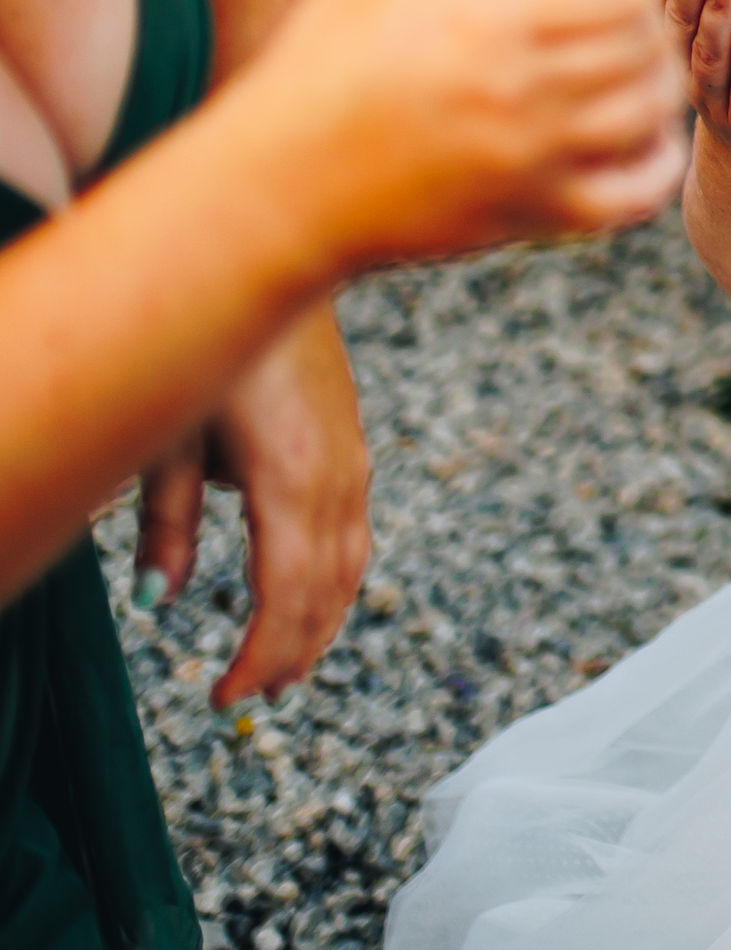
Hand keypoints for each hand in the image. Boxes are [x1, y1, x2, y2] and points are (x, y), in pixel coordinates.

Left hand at [134, 307, 370, 707]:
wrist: (282, 251)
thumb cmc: (217, 336)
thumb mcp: (172, 427)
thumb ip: (166, 517)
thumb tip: (156, 600)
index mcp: (292, 477)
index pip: (286, 596)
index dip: (259, 657)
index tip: (222, 696)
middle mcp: (336, 476)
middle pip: (325, 592)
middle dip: (290, 653)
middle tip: (250, 698)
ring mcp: (352, 459)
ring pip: (350, 566)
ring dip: (320, 623)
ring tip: (287, 667)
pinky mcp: (351, 444)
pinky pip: (354, 532)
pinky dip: (335, 579)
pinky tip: (311, 593)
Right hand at [230, 0, 687, 269]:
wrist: (282, 183)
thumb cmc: (323, 67)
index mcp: (488, 20)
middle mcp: (521, 91)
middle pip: (644, 49)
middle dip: (648, 29)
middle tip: (634, 26)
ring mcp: (532, 161)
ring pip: (650, 115)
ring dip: (658, 89)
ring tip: (642, 75)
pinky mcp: (531, 216)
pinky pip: (634, 195)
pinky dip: (653, 163)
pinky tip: (641, 139)